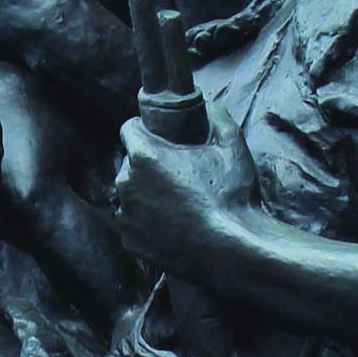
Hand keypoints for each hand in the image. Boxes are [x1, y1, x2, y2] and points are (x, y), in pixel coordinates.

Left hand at [112, 117, 246, 275]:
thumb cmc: (231, 196)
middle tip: (180, 174)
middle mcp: (126, 183)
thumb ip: (217, 116)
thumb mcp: (231, 145)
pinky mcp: (130, 241)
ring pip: (131, 194)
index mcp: (144, 155)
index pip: (129, 128)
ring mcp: (125, 215)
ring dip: (147, 194)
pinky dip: (148, 222)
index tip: (161, 136)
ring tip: (180, 203)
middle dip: (149, 164)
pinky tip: (174, 226)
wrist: (231, 252)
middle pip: (131, 163)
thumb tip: (208, 105)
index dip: (146, 129)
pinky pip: (134, 223)